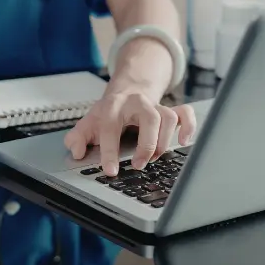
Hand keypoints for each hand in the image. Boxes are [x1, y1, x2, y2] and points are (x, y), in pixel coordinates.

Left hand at [65, 91, 195, 175]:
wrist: (125, 94)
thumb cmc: (107, 114)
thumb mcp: (87, 123)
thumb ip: (77, 138)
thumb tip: (76, 152)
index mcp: (113, 106)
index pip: (111, 128)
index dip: (110, 151)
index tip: (111, 171)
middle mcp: (137, 103)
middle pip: (150, 118)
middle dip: (146, 145)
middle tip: (139, 166)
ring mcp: (155, 106)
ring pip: (168, 117)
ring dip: (164, 141)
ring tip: (154, 157)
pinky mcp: (170, 110)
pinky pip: (185, 113)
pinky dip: (188, 127)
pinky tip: (183, 142)